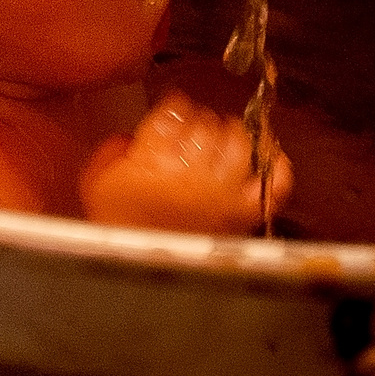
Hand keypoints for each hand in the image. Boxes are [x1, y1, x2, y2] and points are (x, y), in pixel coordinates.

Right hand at [80, 98, 288, 234]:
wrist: (140, 268)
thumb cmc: (117, 227)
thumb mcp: (96, 182)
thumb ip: (112, 151)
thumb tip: (132, 138)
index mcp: (152, 159)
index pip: (174, 112)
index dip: (176, 106)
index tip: (174, 111)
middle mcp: (191, 172)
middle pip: (206, 124)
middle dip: (200, 121)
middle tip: (195, 130)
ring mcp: (222, 193)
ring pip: (240, 144)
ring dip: (234, 134)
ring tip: (226, 136)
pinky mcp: (243, 214)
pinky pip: (274, 183)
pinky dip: (277, 166)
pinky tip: (270, 153)